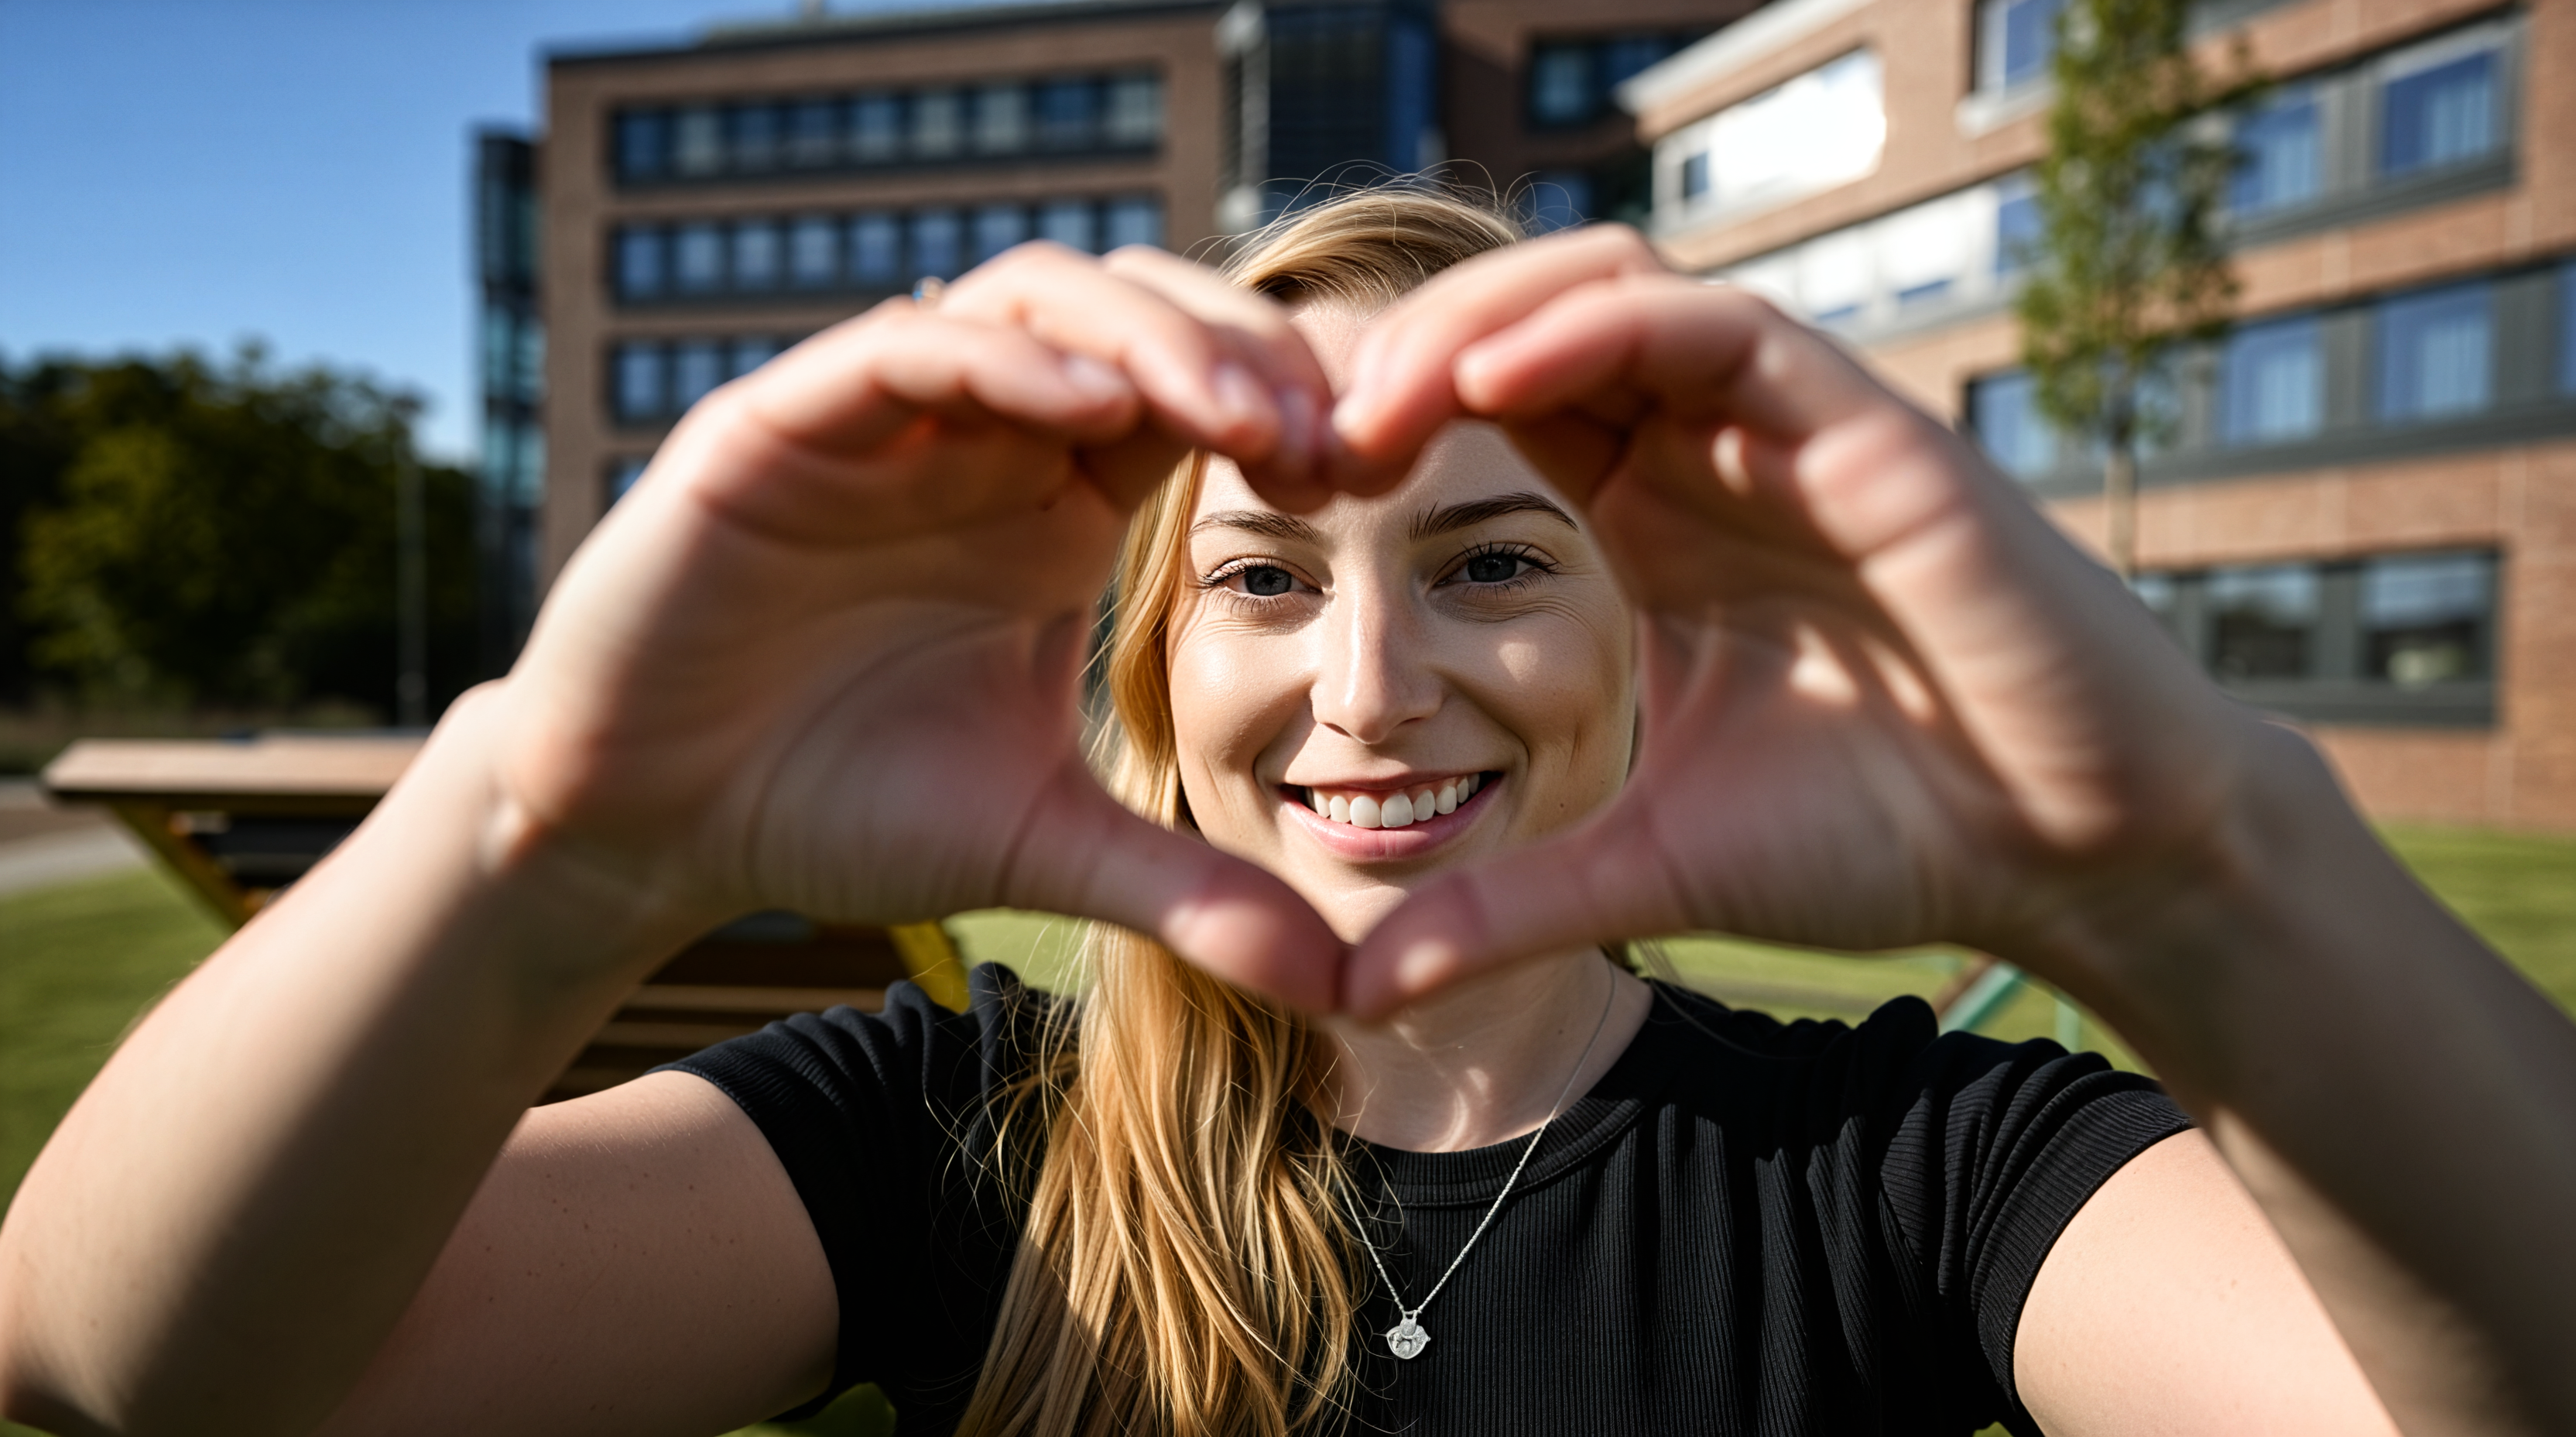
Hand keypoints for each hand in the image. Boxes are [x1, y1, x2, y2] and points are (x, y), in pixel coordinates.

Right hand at [493, 243, 1345, 1004]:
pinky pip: (903, 351)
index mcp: (1055, 503)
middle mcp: (981, 437)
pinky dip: (1001, 363)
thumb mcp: (1040, 846)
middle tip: (1332, 436)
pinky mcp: (774, 424)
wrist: (648, 830)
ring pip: (1034, 303)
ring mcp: (879, 419)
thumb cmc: (832, 810)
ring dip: (1149, 338)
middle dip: (1245, 355)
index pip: (1196, 399)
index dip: (1290, 414)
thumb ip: (1188, 892)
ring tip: (1240, 415)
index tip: (1372, 478)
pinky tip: (1088, 410)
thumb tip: (1347, 985)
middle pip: (1140, 318)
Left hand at [1332, 227, 2265, 1016]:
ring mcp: (1788, 426)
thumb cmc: (1886, 839)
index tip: (1273, 486)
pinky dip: (1597, 332)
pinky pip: (1716, 328)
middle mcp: (1710, 448)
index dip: (1377, 418)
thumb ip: (1507, 909)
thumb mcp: (1650, 869)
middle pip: (1523, 322)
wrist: (2073, 853)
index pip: (1491, 406)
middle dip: (1396, 356)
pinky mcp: (1867, 426)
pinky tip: (1493, 381)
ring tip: (1368, 409)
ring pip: (1608, 292)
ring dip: (1474, 326)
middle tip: (1286, 434)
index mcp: (1651, 514)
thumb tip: (1356, 992)